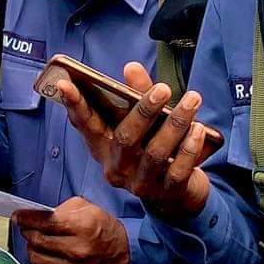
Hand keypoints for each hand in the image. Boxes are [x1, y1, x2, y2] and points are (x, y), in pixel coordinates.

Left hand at [10, 197, 129, 263]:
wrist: (123, 253)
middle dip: (28, 232)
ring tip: (38, 243)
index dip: (27, 218)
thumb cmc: (101, 227)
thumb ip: (59, 210)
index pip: (45, 223)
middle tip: (27, 228)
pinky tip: (44, 258)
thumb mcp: (85, 208)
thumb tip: (34, 216)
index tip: (17, 216)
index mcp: (83, 227)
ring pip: (36, 259)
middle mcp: (79, 251)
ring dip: (33, 249)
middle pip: (38, 241)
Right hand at [58, 61, 212, 220]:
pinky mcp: (165, 194)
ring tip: (192, 100)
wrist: (175, 195)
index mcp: (104, 148)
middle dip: (144, 111)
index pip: (86, 125)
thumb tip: (131, 67)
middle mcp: (117, 168)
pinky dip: (189, 149)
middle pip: (125, 139)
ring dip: (175, 125)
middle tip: (163, 88)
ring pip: (155, 153)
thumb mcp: (144, 122)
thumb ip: (137, 94)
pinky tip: (199, 130)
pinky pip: (177, 171)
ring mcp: (139, 184)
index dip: (75, 106)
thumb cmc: (153, 148)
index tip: (65, 84)